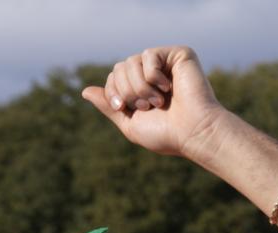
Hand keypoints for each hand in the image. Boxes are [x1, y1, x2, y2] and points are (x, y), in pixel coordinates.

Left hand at [80, 46, 226, 160]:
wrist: (192, 132)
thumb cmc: (165, 133)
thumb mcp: (128, 123)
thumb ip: (109, 106)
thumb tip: (84, 91)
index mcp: (141, 87)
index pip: (113, 77)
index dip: (113, 92)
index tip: (124, 108)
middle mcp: (152, 73)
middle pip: (119, 67)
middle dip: (127, 91)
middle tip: (147, 106)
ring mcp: (165, 62)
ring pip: (131, 62)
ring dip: (140, 87)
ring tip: (158, 101)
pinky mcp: (178, 54)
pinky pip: (149, 55)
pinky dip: (153, 76)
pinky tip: (169, 87)